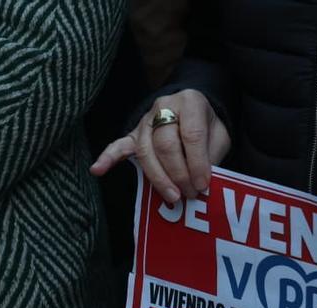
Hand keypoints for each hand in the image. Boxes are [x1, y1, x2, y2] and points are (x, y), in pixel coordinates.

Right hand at [91, 88, 230, 201]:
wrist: (191, 110)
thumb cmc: (206, 126)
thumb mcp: (218, 135)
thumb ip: (211, 155)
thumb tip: (202, 182)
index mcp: (190, 102)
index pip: (191, 134)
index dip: (197, 162)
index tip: (203, 185)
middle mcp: (164, 106)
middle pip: (166, 144)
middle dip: (178, 173)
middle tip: (190, 194)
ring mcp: (145, 120)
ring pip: (146, 150)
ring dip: (158, 177)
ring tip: (171, 196)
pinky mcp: (133, 133)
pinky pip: (118, 145)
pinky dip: (107, 158)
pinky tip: (97, 170)